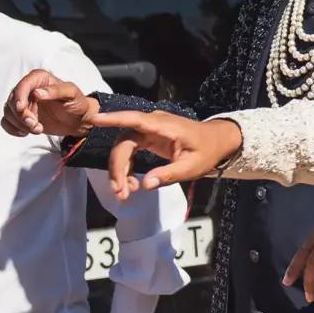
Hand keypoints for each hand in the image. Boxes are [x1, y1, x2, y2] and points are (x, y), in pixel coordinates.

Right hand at [3, 69, 98, 137]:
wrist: (77, 119)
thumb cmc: (76, 103)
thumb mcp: (71, 94)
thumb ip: (56, 91)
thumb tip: (37, 92)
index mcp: (40, 78)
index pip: (23, 85)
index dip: (19, 96)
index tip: (22, 108)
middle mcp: (28, 88)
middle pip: (13, 101)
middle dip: (22, 115)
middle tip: (34, 124)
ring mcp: (23, 102)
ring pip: (9, 112)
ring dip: (20, 124)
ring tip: (38, 128)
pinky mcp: (20, 115)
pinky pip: (6, 121)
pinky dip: (13, 129)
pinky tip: (26, 132)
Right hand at [89, 110, 241, 198]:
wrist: (217, 141)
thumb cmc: (207, 151)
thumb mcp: (192, 167)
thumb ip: (169, 174)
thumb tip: (146, 184)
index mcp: (165, 126)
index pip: (136, 120)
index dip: (115, 119)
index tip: (95, 119)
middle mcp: (154, 124)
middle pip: (124, 142)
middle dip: (117, 167)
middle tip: (120, 192)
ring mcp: (149, 130)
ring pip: (124, 147)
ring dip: (120, 170)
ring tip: (125, 193)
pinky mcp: (148, 138)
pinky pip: (130, 151)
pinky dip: (127, 168)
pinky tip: (133, 184)